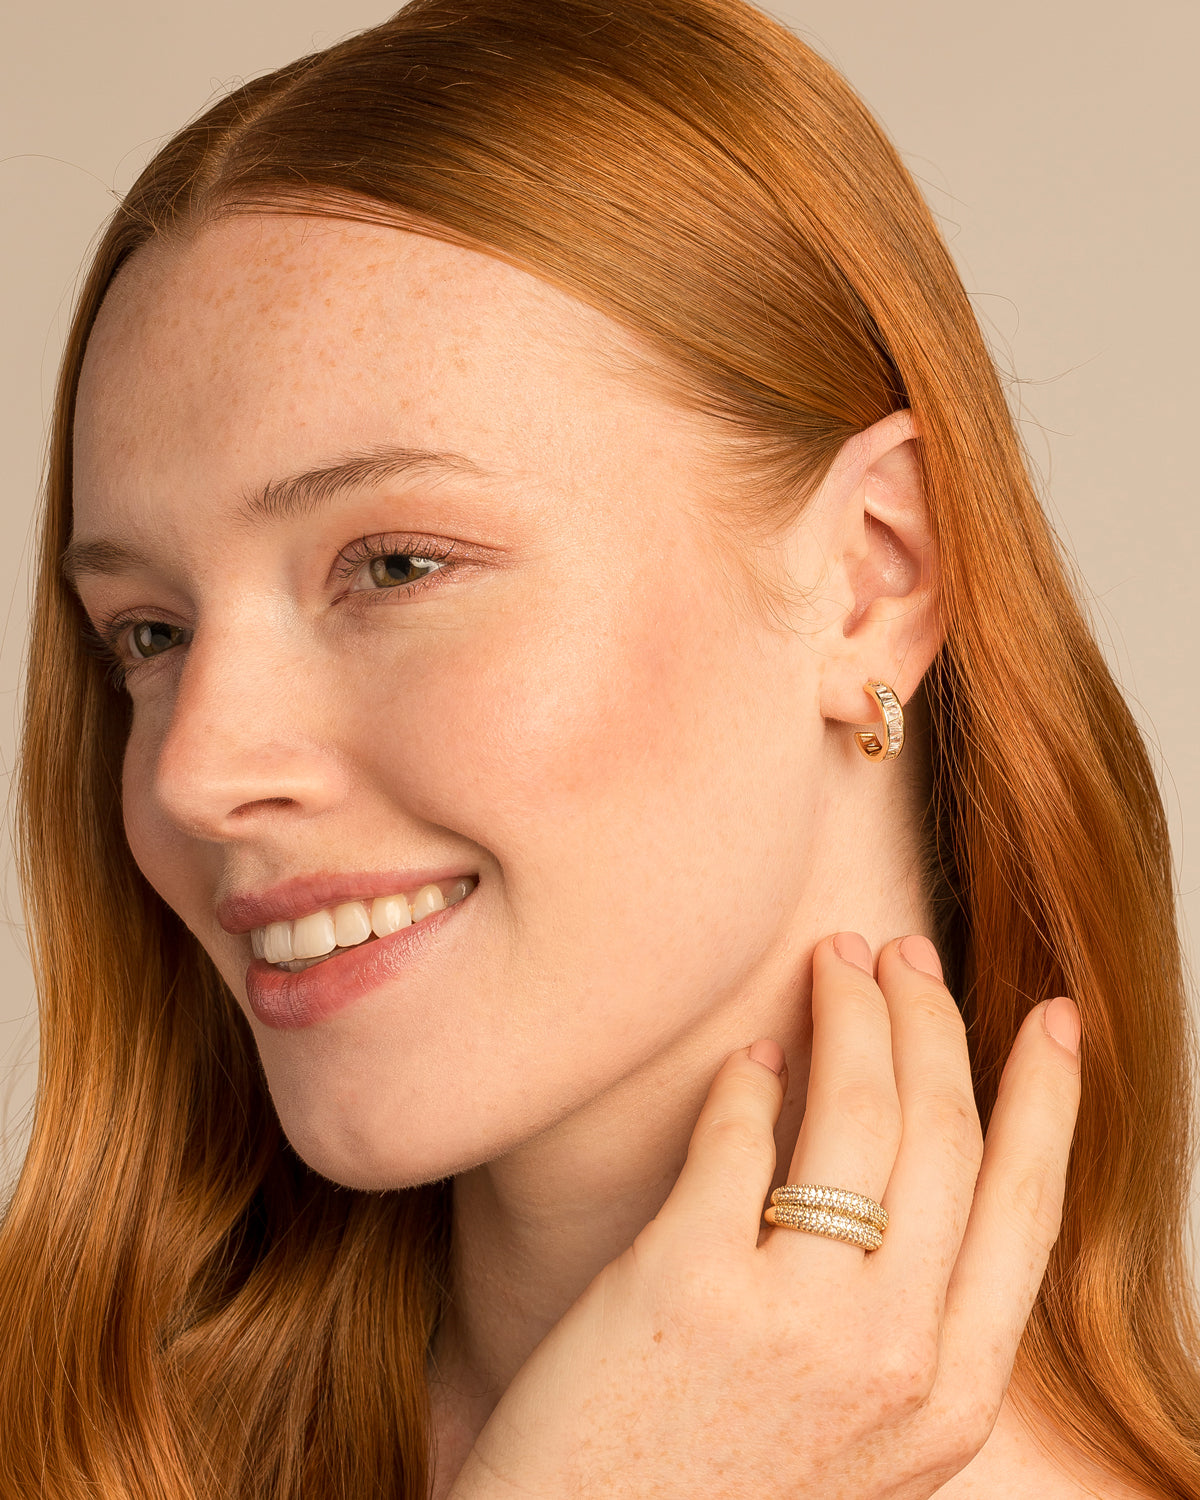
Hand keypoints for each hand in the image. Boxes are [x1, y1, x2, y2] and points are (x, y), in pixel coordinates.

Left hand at [448, 932, 1081, 1498]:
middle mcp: (892, 1355)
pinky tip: (746, 1059)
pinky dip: (746, 1079)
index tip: (1055, 1022)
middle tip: (903, 954)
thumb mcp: (857, 1439)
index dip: (1047, 1100)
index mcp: (948, 1398)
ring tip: (832, 962)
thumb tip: (907, 1177)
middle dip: (932, 1020)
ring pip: (859, 1110)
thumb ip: (903, 1330)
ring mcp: (796, 1319)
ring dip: (850, 1012)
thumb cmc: (710, 1493)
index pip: (1026, 1207)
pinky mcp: (689, 1282)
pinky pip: (740, 1131)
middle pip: (944, 1134)